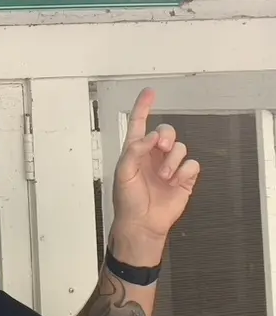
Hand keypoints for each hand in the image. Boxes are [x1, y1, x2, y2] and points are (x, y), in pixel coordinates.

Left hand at [112, 88, 200, 242]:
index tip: (149, 92)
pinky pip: (192, 164)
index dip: (144, 106)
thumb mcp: (123, 173)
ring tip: (164, 176)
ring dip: (172, 161)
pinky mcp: (184, 178)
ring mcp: (169, 166)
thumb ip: (134, 151)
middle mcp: (152, 155)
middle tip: (161, 148)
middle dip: (166, 136)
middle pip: (166, 131)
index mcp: (135, 151)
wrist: (143, 223)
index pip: (139, 123)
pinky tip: (175, 182)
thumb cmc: (128, 200)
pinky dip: (185, 172)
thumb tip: (150, 137)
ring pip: (180, 148)